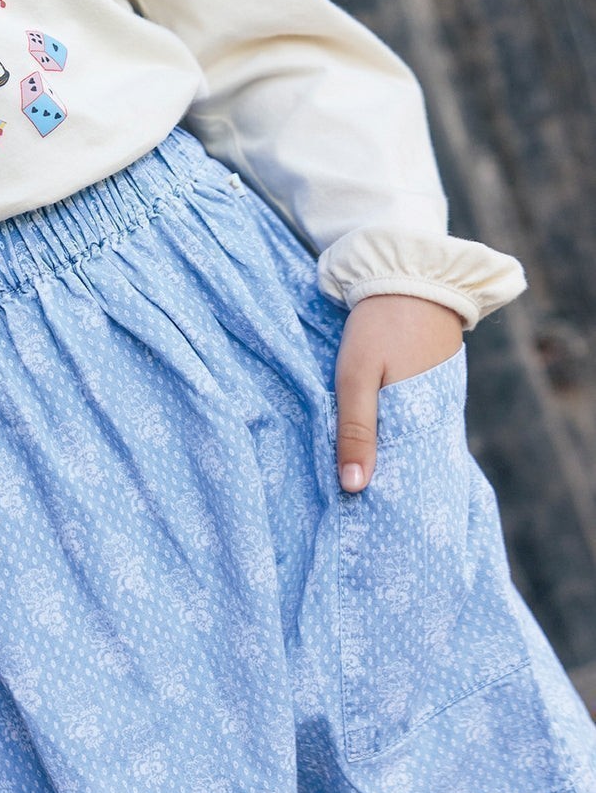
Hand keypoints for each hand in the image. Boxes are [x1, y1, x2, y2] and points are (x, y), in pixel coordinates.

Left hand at [334, 293, 463, 491]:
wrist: (408, 276)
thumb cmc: (379, 326)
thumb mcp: (356, 378)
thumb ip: (355, 430)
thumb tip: (353, 488)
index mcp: (425, 417)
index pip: (410, 474)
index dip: (388, 494)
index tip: (365, 517)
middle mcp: (439, 413)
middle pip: (411, 459)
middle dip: (387, 479)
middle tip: (359, 506)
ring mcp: (440, 397)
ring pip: (412, 438)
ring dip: (390, 454)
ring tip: (362, 481)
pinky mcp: (434, 383)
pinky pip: (414, 418)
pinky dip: (396, 431)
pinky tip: (374, 443)